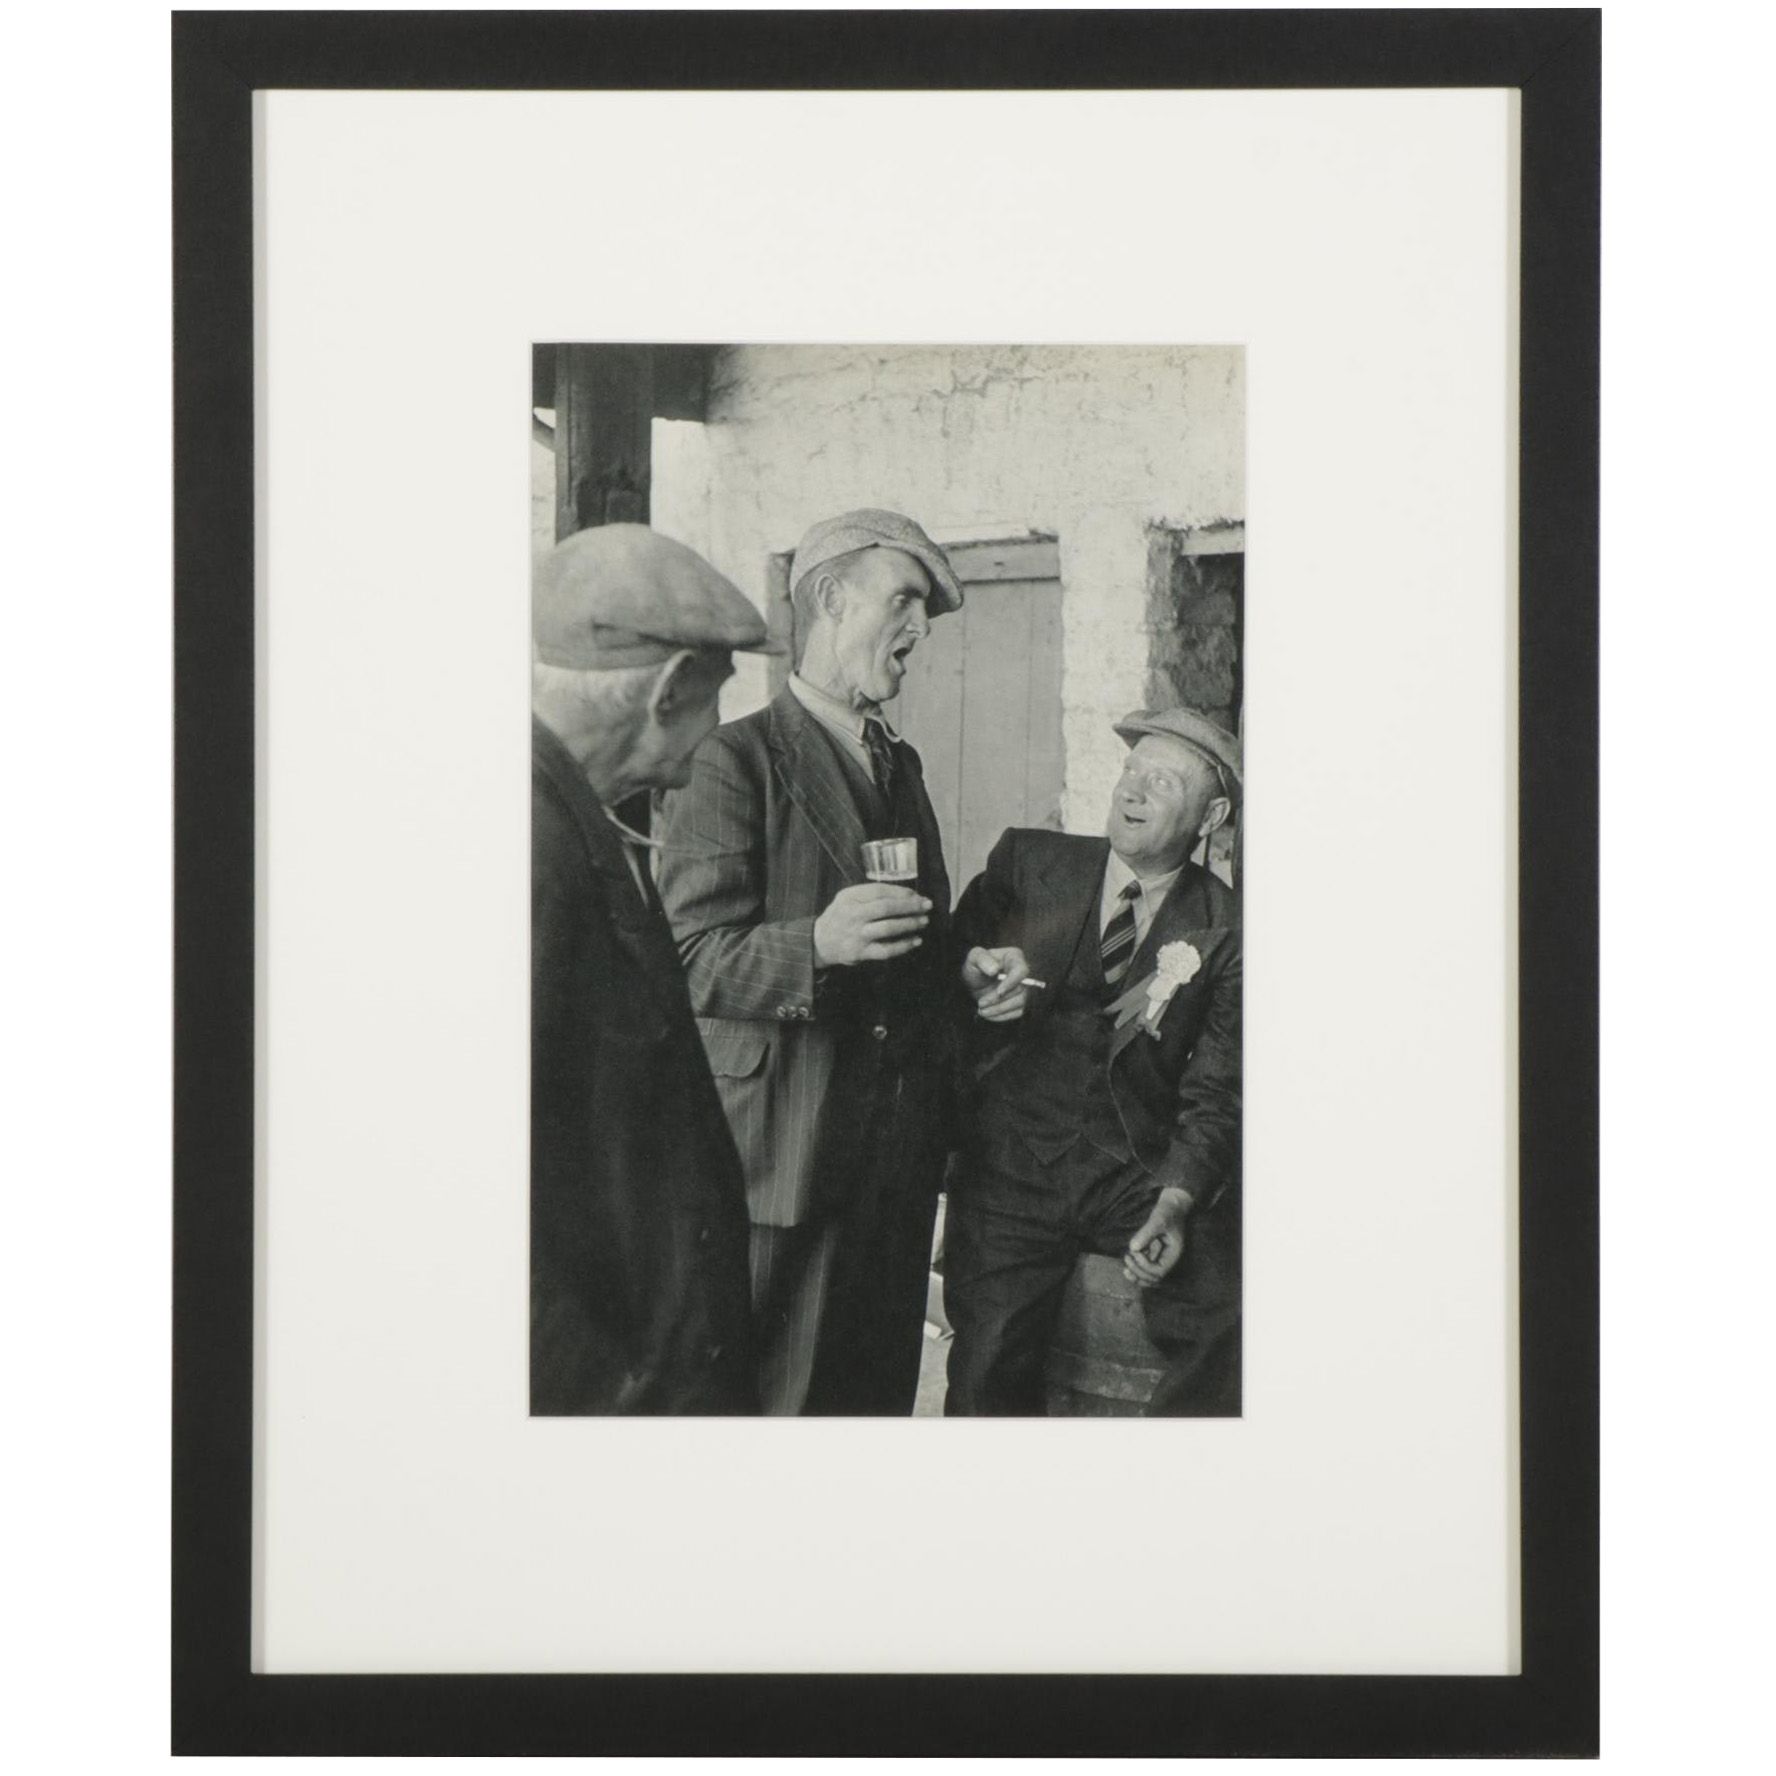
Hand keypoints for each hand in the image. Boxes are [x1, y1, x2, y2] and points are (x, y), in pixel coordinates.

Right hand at [813, 883, 930, 966]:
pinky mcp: (860, 952)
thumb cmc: (841, 915)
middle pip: (886, 908)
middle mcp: (852, 914)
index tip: (917, 895)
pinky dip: (903, 946)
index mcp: (850, 897)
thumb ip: (871, 894)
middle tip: (926, 906)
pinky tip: (915, 941)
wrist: (820, 941)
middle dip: (910, 906)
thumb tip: (907, 895)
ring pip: (888, 928)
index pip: (880, 890)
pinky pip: (886, 950)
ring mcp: (857, 935)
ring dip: (909, 924)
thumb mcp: (848, 897)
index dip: (901, 892)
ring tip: (924, 921)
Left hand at [962, 946, 1033, 1021]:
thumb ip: (982, 958)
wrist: (974, 984)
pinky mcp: (1021, 1003)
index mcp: (1014, 957)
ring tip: (982, 1011)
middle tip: (980, 1003)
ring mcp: (1024, 989)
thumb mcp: (973, 958)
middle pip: (1020, 990)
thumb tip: (994, 970)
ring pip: (1020, 1003)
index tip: (999, 992)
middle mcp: (1023, 973)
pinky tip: (988, 1014)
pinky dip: (1001, 1016)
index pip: (1021, 971)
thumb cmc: (975, 967)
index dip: (1012, 982)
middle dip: (998, 999)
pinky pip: (1016, 1013)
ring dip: (999, 1009)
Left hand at [1122, 1188, 1191, 1287]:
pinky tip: (1127, 1263)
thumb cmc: (1167, 1211)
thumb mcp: (1158, 1219)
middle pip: (1153, 1278)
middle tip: (1127, 1257)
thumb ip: (1146, 1233)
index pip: (1159, 1272)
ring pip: (1149, 1277)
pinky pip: (1145, 1269)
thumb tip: (1133, 1248)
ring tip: (1126, 1264)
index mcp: (1173, 1254)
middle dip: (1139, 1271)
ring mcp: (1160, 1257)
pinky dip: (1136, 1269)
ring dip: (1136, 1274)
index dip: (1145, 1266)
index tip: (1136, 1252)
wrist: (1171, 1205)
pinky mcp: (1153, 1254)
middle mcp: (1167, 1259)